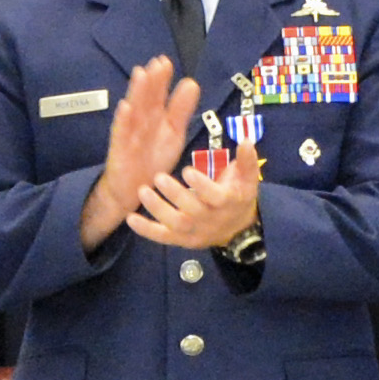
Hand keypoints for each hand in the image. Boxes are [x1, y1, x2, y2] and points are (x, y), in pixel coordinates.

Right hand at [76, 58, 200, 247]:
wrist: (134, 189)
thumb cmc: (153, 159)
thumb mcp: (173, 133)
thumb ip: (181, 110)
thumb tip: (192, 83)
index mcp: (155, 118)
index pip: (158, 94)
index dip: (162, 79)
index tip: (165, 61)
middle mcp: (141, 122)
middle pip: (146, 98)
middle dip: (152, 81)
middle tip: (158, 62)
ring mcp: (130, 134)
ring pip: (134, 110)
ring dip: (137, 93)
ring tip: (141, 74)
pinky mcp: (121, 149)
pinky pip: (122, 133)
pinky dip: (123, 120)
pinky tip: (125, 107)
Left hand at [130, 142, 262, 249]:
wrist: (238, 228)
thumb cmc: (238, 196)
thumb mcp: (247, 178)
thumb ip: (247, 160)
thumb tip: (246, 140)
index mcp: (227, 202)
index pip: (214, 197)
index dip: (200, 185)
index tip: (186, 170)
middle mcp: (210, 220)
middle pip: (192, 211)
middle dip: (174, 194)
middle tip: (158, 177)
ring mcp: (194, 231)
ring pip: (175, 224)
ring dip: (157, 209)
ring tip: (143, 191)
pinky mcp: (181, 239)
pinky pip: (162, 237)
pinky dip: (146, 230)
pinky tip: (131, 218)